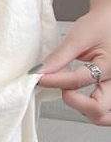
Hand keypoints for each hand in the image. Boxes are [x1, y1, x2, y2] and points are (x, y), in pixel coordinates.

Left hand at [36, 5, 110, 125]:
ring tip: (73, 95)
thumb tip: (40, 71)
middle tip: (63, 88)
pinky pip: (106, 111)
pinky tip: (82, 100)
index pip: (78, 81)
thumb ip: (59, 57)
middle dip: (75, 102)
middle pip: (98, 110)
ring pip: (105, 116)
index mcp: (110, 66)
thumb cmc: (102, 25)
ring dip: (86, 112)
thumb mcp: (78, 37)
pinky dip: (93, 111)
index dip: (54, 81)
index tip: (38, 77)